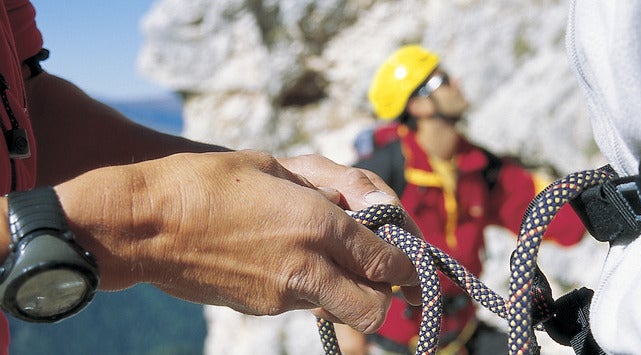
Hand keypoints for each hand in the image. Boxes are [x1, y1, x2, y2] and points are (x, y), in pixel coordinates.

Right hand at [55, 150, 418, 332]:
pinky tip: (284, 257)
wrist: (143, 222)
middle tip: (385, 274)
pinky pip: (303, 301)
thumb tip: (369, 208)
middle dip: (390, 297)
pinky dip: (311, 286)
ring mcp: (282, 294)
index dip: (408, 265)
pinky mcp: (259, 307)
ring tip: (325, 253)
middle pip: (375, 308)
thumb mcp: (277, 166)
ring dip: (347, 288)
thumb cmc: (208, 180)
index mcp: (318, 224)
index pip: (388, 261)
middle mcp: (308, 266)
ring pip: (340, 306)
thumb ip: (333, 187)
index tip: (412, 260)